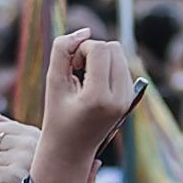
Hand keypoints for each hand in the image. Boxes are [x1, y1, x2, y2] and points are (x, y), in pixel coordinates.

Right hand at [29, 33, 136, 182]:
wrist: (71, 151)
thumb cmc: (57, 116)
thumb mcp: (53, 82)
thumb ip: (62, 51)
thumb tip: (85, 31)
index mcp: (99, 97)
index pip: (99, 49)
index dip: (81, 50)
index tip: (70, 67)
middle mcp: (119, 99)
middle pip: (113, 48)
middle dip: (93, 51)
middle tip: (76, 71)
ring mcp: (127, 100)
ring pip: (120, 55)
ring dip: (100, 58)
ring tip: (83, 77)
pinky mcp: (130, 99)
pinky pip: (122, 66)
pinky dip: (107, 67)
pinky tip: (92, 84)